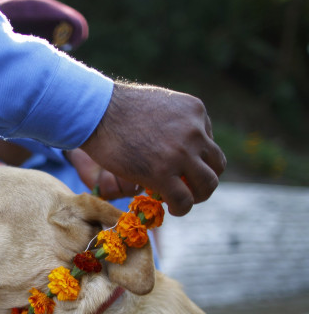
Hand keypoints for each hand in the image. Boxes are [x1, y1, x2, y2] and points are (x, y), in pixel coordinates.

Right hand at [80, 82, 225, 215]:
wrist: (96, 112)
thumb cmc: (116, 106)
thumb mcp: (159, 104)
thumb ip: (174, 121)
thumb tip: (174, 140)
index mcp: (195, 111)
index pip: (209, 142)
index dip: (196, 158)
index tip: (181, 167)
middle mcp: (195, 132)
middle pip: (217, 165)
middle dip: (204, 179)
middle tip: (188, 187)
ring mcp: (181, 154)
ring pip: (208, 184)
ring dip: (198, 196)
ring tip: (183, 201)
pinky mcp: (161, 173)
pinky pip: (183, 200)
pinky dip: (181, 208)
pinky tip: (172, 209)